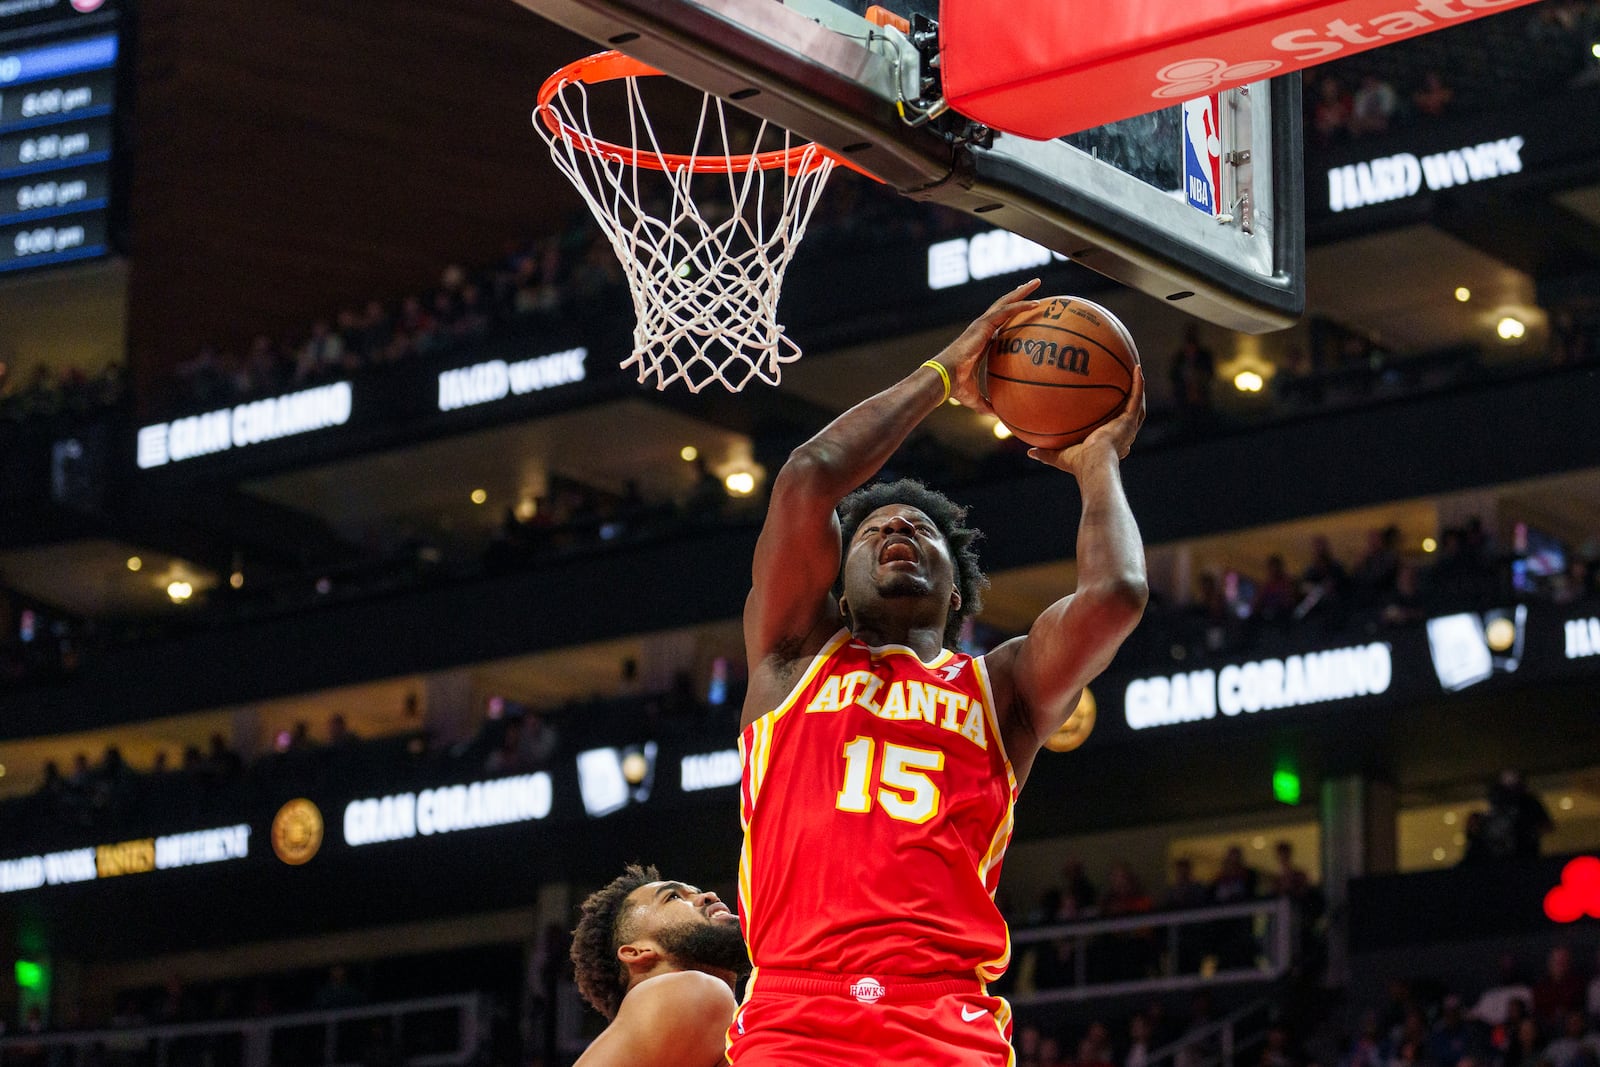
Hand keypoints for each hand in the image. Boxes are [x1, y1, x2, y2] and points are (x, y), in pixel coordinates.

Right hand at [930, 279, 1042, 412]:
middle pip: (1003, 306)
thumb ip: (988, 405)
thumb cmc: (956, 387)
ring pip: (1005, 302)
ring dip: (1022, 292)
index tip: (1023, 312)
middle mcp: (982, 329)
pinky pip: (1006, 311)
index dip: (1011, 316)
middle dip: (1018, 295)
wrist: (945, 378)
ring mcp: (982, 324)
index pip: (999, 324)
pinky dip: (1021, 306)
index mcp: (981, 341)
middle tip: (1033, 286)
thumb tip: (1001, 419)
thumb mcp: (976, 398)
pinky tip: (1036, 303)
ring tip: (1036, 282)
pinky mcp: (983, 324)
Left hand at [1028, 366, 1145, 473]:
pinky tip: (1137, 368)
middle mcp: (1122, 436)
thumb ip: (1046, 453)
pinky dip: (1138, 383)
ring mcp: (1128, 428)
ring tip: (1135, 372)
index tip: (1110, 416)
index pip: (1115, 433)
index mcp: (1110, 445)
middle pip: (1129, 416)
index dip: (1115, 424)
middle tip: (1125, 389)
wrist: (1093, 462)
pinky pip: (1136, 397)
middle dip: (1129, 403)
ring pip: (1137, 406)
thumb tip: (1029, 452)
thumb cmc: (1077, 463)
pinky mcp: (1130, 420)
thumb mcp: (1058, 456)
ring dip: (1138, 389)